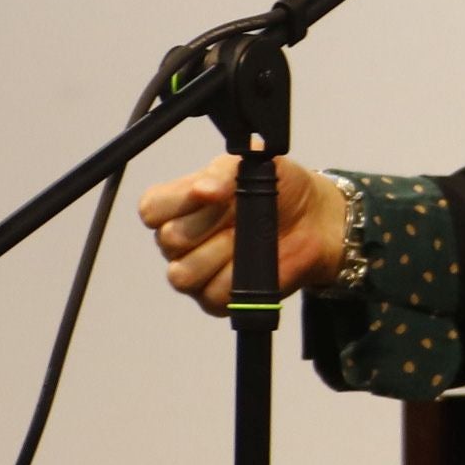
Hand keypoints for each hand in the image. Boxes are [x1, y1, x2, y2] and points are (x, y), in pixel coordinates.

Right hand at [136, 150, 347, 314]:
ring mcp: (196, 273)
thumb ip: (222, 172)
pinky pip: (213, 296)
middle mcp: (179, 242)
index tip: (211, 193)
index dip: (179, 201)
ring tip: (246, 238)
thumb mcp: (251, 164)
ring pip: (183, 274)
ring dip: (222, 253)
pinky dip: (238, 278)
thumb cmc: (278, 189)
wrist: (314, 219)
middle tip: (238, 214)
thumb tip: (203, 190)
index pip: (151, 209)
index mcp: (177, 205)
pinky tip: (254, 260)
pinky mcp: (216, 300)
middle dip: (209, 225)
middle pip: (169, 241)